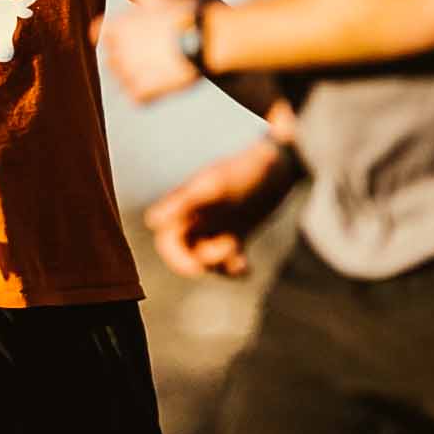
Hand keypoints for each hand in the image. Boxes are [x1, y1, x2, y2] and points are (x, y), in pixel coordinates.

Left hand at [97, 0, 203, 103]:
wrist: (205, 38)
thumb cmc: (185, 15)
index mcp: (116, 26)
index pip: (97, 35)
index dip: (110, 39)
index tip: (122, 42)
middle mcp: (116, 50)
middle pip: (110, 60)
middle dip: (125, 60)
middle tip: (149, 58)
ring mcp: (127, 73)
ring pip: (123, 81)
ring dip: (137, 78)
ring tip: (160, 71)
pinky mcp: (140, 92)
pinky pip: (137, 98)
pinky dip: (148, 95)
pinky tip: (163, 85)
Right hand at [143, 139, 298, 277]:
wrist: (281, 163)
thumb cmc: (246, 170)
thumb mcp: (215, 186)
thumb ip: (184, 203)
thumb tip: (152, 221)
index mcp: (186, 205)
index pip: (167, 239)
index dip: (176, 258)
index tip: (197, 266)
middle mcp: (197, 217)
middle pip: (186, 253)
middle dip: (202, 263)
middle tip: (224, 262)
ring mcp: (217, 225)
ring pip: (207, 258)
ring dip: (221, 265)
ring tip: (241, 257)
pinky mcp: (237, 232)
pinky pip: (229, 260)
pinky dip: (235, 268)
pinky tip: (248, 269)